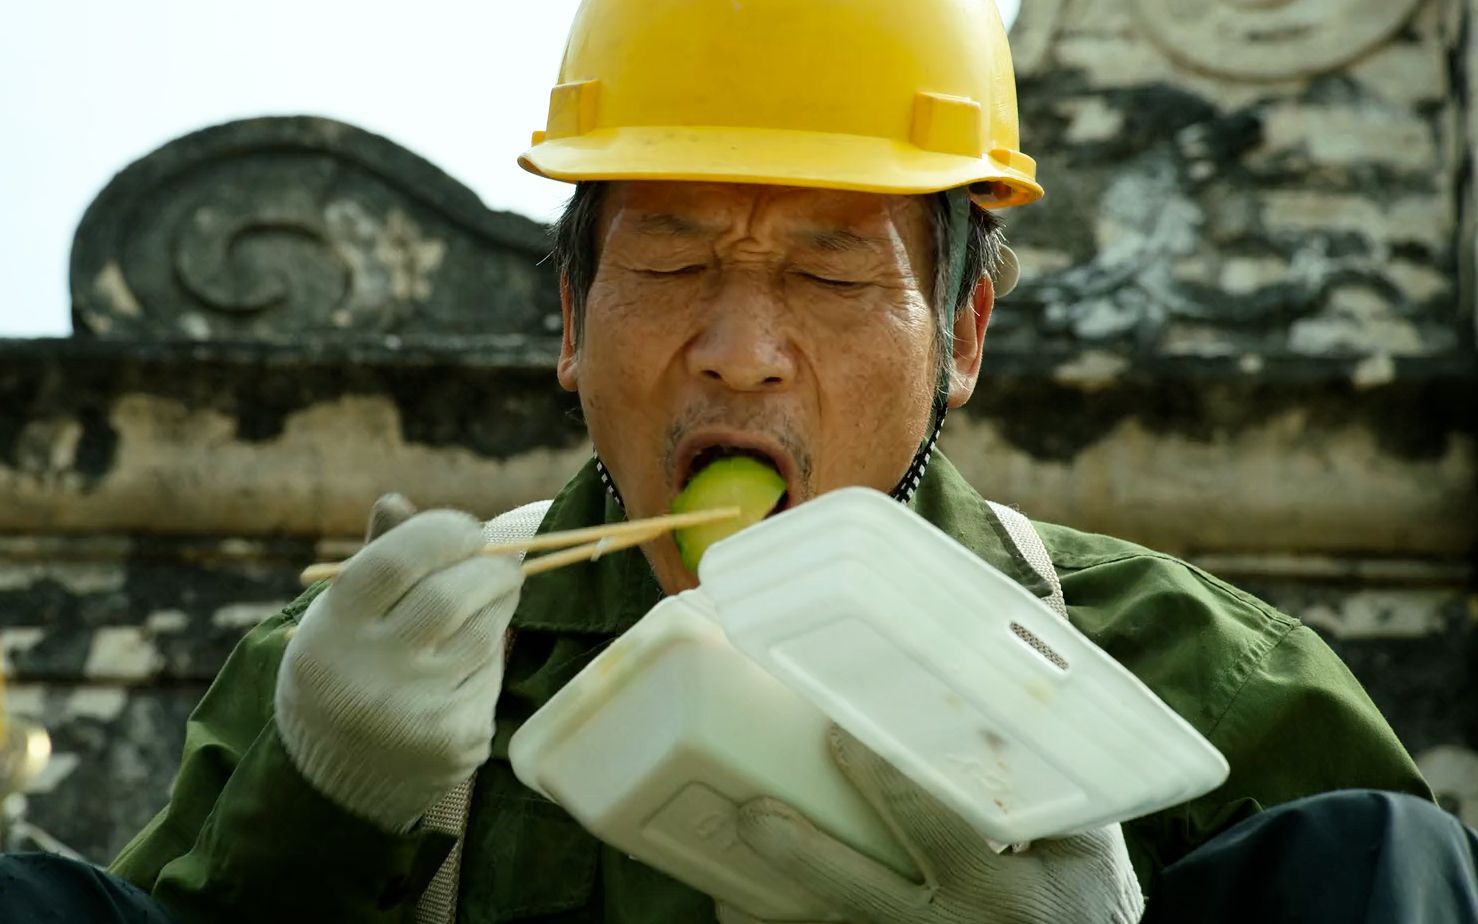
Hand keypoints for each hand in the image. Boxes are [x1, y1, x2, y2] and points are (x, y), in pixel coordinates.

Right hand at [274, 493, 520, 832]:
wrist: (333, 783)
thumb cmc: (341, 675)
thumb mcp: (336, 621)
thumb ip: (373, 562)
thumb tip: (398, 502)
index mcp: (331, 632)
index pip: (397, 561)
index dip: (444, 533)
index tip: (468, 530)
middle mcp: (369, 673)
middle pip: (450, 596)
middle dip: (488, 569)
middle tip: (501, 561)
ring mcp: (415, 712)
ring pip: (484, 633)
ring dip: (498, 606)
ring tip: (492, 597)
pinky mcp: (454, 739)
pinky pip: (490, 676)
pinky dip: (488, 659)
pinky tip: (469, 661)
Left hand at [725, 727, 1144, 923]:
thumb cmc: (1084, 898)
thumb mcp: (1086, 837)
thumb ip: (1056, 760)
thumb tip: (1036, 635)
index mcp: (1004, 891)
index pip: (935, 828)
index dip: (885, 782)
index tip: (839, 735)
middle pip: (864, 893)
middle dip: (804, 853)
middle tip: (751, 809)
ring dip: (776, 896)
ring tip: (727, 855)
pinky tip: (737, 899)